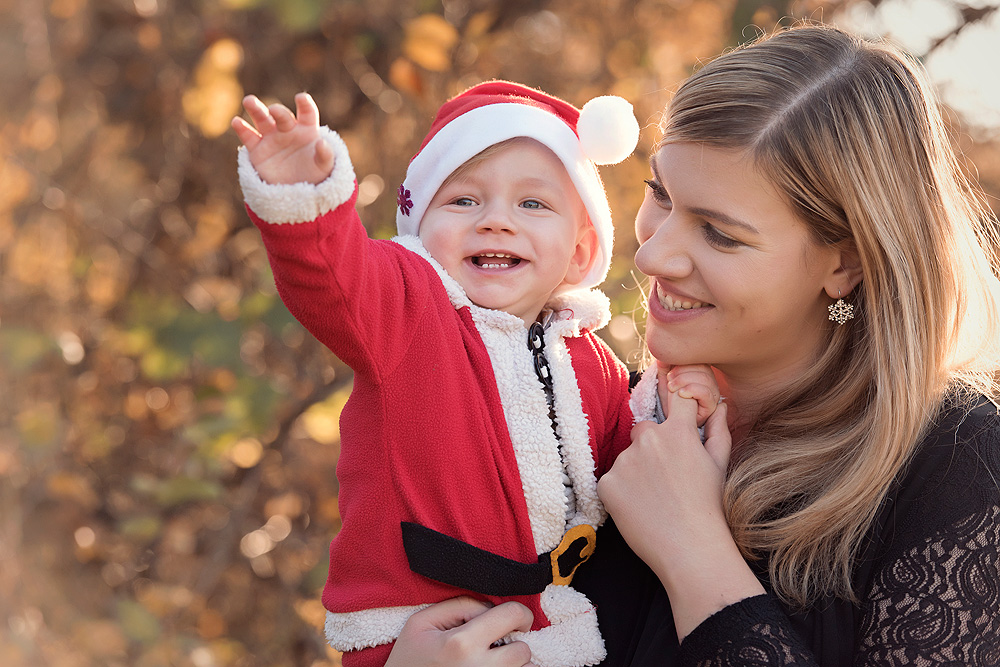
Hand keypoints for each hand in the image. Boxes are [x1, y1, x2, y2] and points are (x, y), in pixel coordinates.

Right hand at [231, 92, 334, 184]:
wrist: (297, 190)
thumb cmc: (314, 173)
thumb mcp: (325, 167)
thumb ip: (326, 155)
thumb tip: (322, 143)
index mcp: (306, 129)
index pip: (307, 113)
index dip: (305, 104)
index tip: (301, 98)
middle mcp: (287, 129)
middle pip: (281, 115)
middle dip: (277, 111)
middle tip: (273, 110)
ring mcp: (271, 137)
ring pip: (262, 119)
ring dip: (255, 109)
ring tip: (249, 101)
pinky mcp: (258, 150)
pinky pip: (248, 137)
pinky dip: (242, 129)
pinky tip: (236, 122)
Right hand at [385, 597, 535, 666]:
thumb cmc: (408, 661)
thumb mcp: (421, 623)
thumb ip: (459, 606)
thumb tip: (491, 608)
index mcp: (461, 643)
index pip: (513, 615)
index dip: (519, 613)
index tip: (513, 620)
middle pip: (524, 649)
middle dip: (515, 643)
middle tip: (499, 644)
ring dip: (515, 665)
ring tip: (494, 662)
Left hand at [599, 388, 730, 571]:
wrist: (690, 550)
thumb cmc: (710, 508)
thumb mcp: (720, 464)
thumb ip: (718, 428)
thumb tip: (719, 403)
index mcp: (678, 432)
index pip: (675, 396)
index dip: (675, 396)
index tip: (673, 400)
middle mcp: (649, 439)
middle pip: (644, 430)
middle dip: (652, 446)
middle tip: (666, 477)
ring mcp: (626, 461)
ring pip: (627, 457)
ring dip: (636, 470)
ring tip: (655, 498)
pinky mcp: (607, 483)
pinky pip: (612, 480)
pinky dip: (622, 492)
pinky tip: (640, 508)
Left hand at [656, 363, 719, 425]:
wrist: (669, 422)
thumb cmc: (668, 400)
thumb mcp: (664, 380)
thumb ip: (665, 367)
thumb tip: (663, 357)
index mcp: (701, 373)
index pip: (699, 359)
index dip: (683, 361)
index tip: (668, 370)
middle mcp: (710, 382)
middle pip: (703, 367)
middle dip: (682, 371)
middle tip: (669, 379)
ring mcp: (712, 394)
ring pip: (705, 378)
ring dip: (684, 380)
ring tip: (672, 387)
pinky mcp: (710, 407)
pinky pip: (706, 393)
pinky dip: (692, 390)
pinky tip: (681, 394)